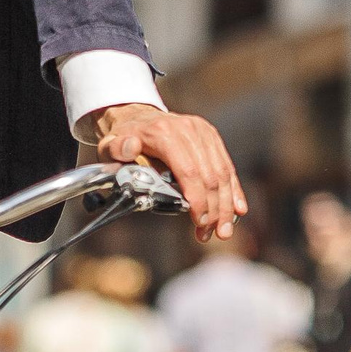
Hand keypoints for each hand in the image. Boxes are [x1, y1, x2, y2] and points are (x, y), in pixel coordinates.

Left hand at [93, 104, 244, 242]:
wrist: (136, 116)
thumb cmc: (123, 138)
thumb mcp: (111, 143)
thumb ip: (117, 149)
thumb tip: (130, 147)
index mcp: (164, 133)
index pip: (188, 170)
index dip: (197, 198)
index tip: (200, 221)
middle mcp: (187, 129)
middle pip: (209, 175)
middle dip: (214, 209)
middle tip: (210, 234)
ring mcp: (202, 131)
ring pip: (222, 173)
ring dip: (226, 205)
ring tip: (223, 231)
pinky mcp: (211, 136)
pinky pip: (226, 165)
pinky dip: (234, 189)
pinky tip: (239, 209)